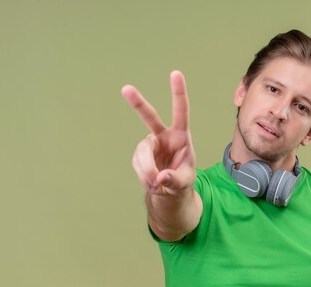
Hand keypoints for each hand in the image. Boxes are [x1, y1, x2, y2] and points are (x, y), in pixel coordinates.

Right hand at [122, 71, 195, 195]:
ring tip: (156, 183)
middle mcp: (163, 135)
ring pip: (142, 153)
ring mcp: (149, 144)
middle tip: (126, 89)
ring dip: (147, 170)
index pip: (181, 111)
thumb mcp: (185, 181)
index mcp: (181, 136)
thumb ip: (175, 180)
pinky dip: (144, 177)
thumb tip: (160, 178)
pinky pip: (138, 164)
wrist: (169, 188)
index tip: (175, 73)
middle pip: (150, 117)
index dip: (178, 93)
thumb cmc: (182, 179)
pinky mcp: (139, 154)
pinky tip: (152, 182)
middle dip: (138, 103)